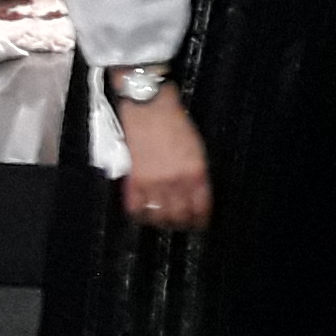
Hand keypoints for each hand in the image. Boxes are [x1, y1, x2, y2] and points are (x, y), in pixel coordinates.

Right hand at [116, 91, 212, 229]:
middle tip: (182, 224)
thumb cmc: (176, 125)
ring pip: (158, 216)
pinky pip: (135, 208)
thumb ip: (197, 174)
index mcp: (196, 173)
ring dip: (162, 223)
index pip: (201, 207)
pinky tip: (144, 215)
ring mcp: (153, 183)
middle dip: (183, 224)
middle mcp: (176, 182)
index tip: (200, 223)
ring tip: (164, 222)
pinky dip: (140, 215)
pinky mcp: (134, 180)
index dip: (201, 220)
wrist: (150, 110)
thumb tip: (197, 194)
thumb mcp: (198, 149)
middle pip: (180, 216)